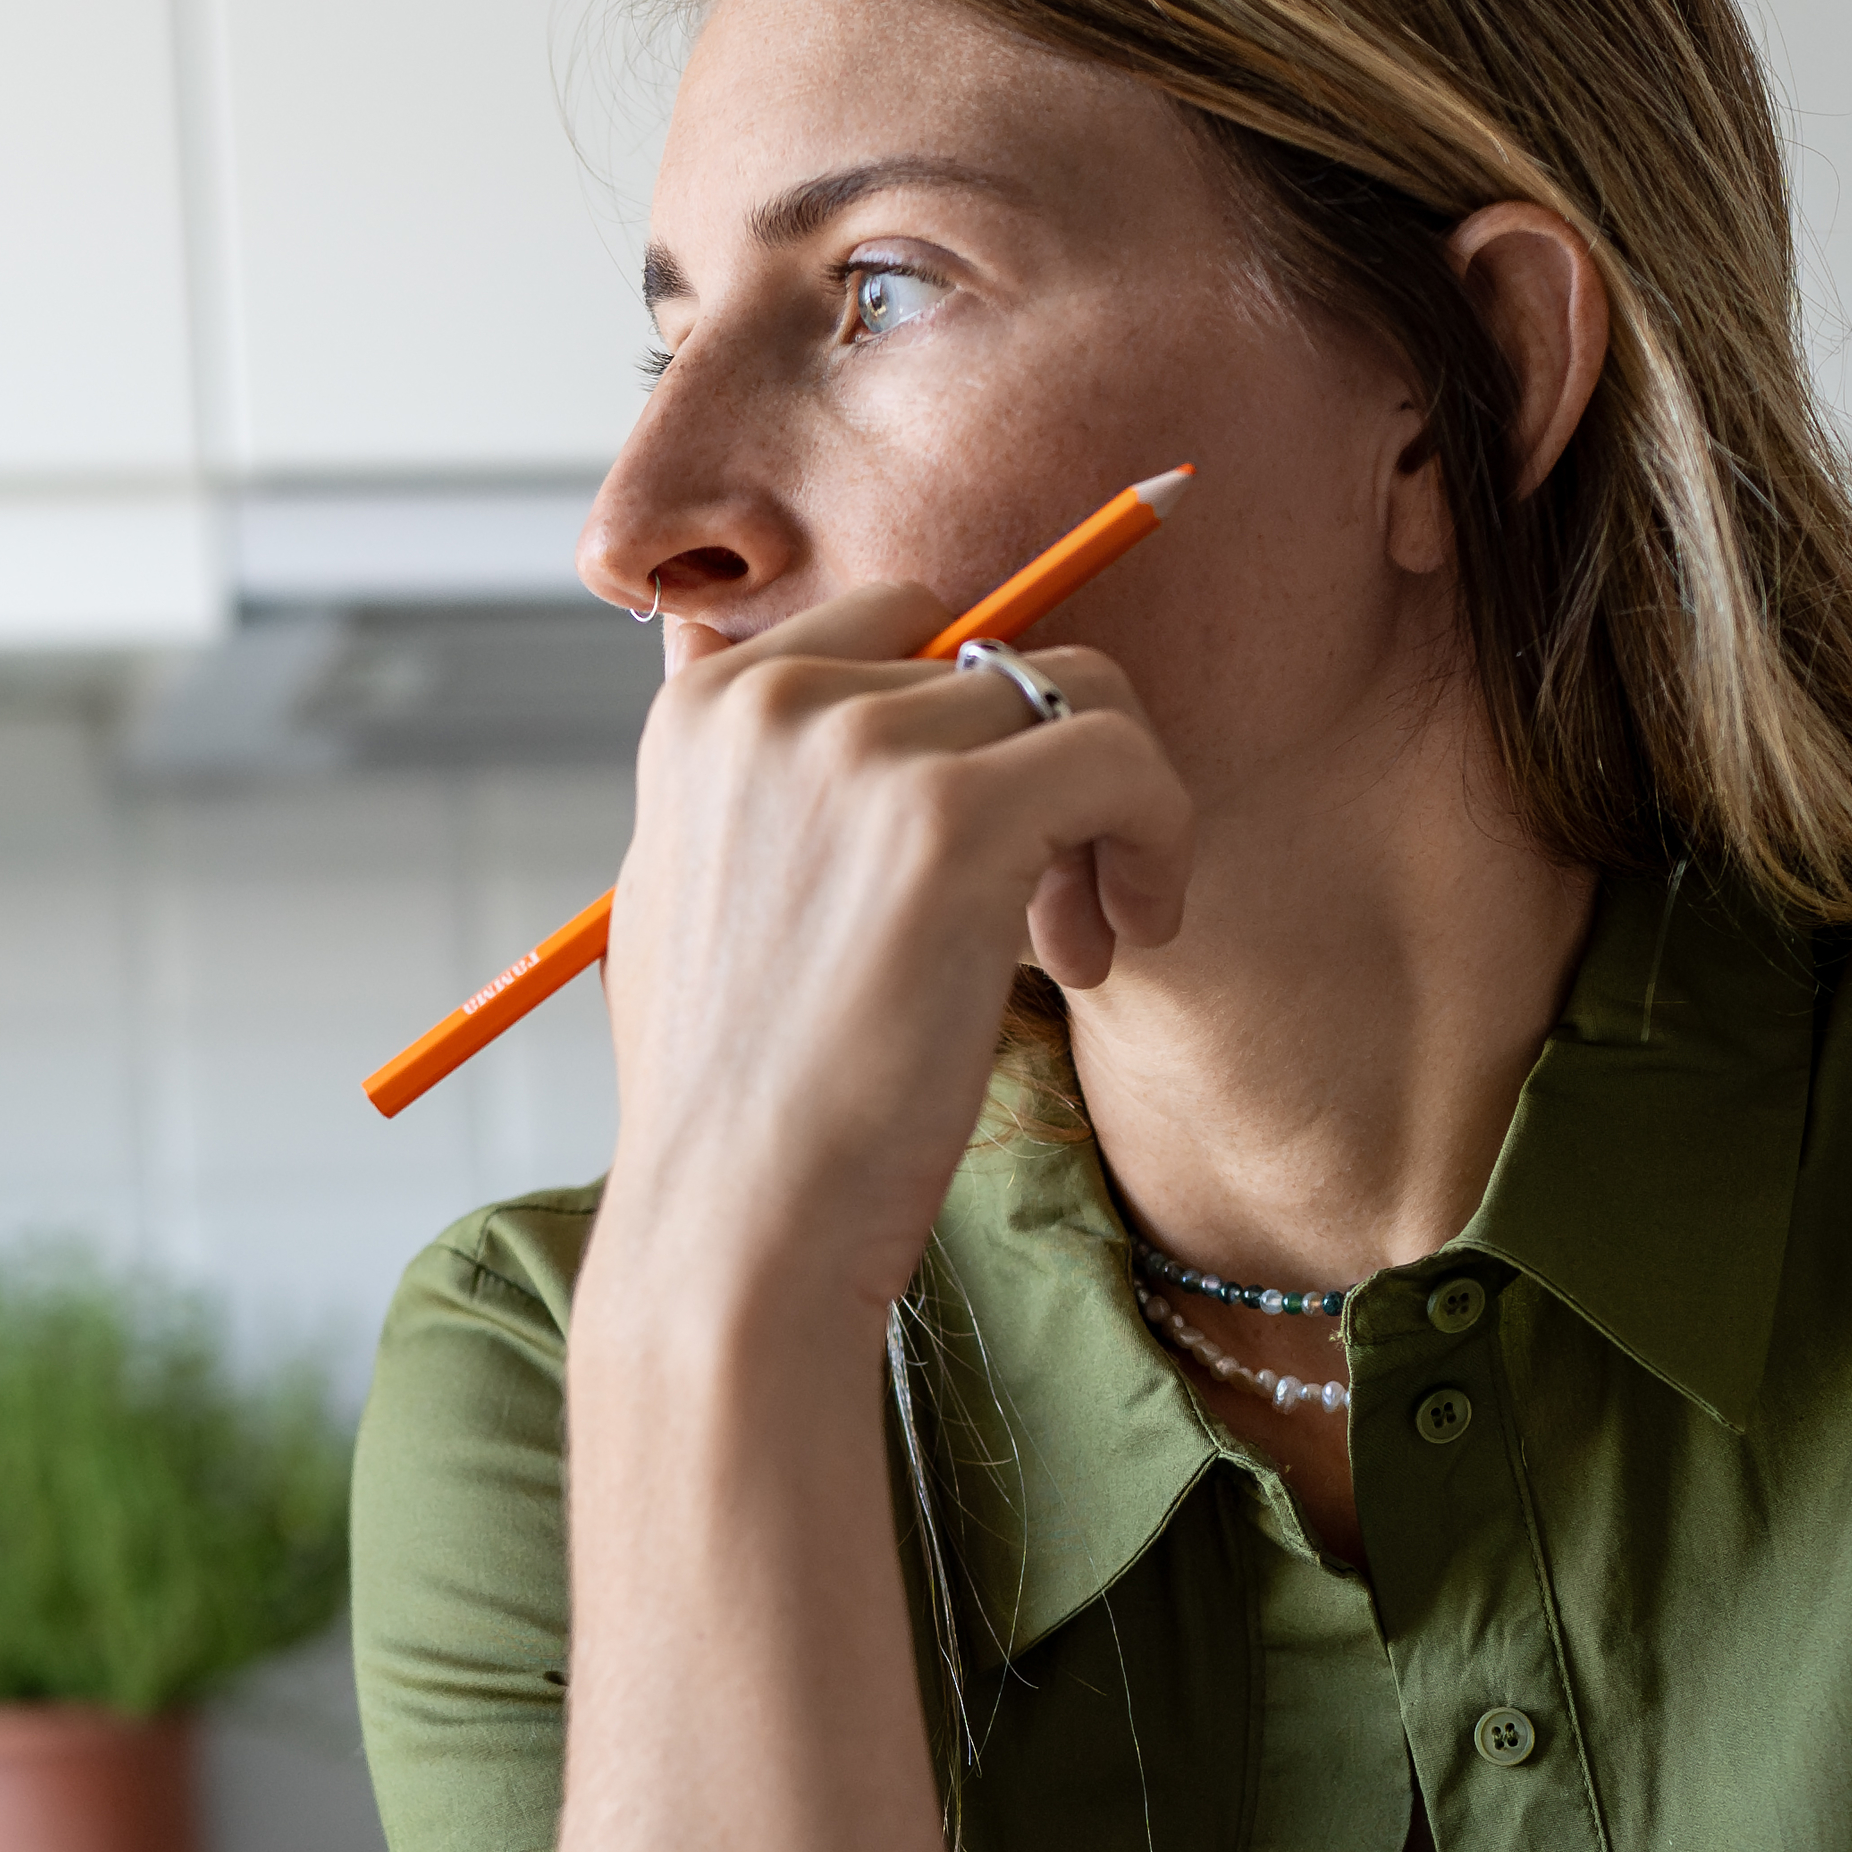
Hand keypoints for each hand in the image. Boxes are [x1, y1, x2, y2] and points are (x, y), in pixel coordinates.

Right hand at [597, 590, 1191, 1330]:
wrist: (736, 1229)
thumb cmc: (737, 1097)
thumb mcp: (693, 890)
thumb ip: (760, 778)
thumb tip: (837, 684)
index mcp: (708, 703)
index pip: (901, 621)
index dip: (973, 726)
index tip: (991, 842)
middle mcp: (773, 699)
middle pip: (998, 658)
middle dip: (1044, 773)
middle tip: (1050, 915)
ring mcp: (859, 749)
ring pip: (1076, 696)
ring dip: (1109, 812)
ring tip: (1081, 944)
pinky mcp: (954, 819)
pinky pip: (1123, 761)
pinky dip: (1157, 838)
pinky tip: (1126, 940)